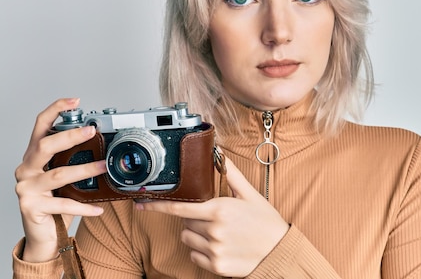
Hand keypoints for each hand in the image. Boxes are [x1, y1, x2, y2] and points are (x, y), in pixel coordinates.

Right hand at [14, 98, 106, 261]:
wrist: (44, 235)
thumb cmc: (56, 202)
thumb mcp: (63, 177)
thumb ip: (72, 160)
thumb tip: (103, 146)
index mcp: (33, 156)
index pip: (40, 126)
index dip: (55, 110)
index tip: (75, 101)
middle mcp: (25, 169)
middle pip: (45, 146)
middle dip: (69, 136)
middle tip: (91, 131)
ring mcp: (25, 188)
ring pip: (58, 174)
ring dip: (84, 170)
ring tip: (103, 168)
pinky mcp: (31, 207)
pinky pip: (63, 203)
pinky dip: (84, 206)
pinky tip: (99, 208)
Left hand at [135, 157, 288, 276]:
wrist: (279, 251)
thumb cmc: (265, 221)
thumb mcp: (250, 195)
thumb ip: (230, 175)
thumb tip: (219, 154)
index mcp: (219, 210)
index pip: (181, 207)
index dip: (158, 206)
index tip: (141, 204)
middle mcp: (214, 230)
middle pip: (186, 222)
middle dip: (196, 219)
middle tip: (216, 219)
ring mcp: (214, 249)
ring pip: (188, 239)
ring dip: (197, 235)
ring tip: (219, 233)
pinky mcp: (216, 265)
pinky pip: (194, 255)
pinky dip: (202, 251)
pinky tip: (220, 246)